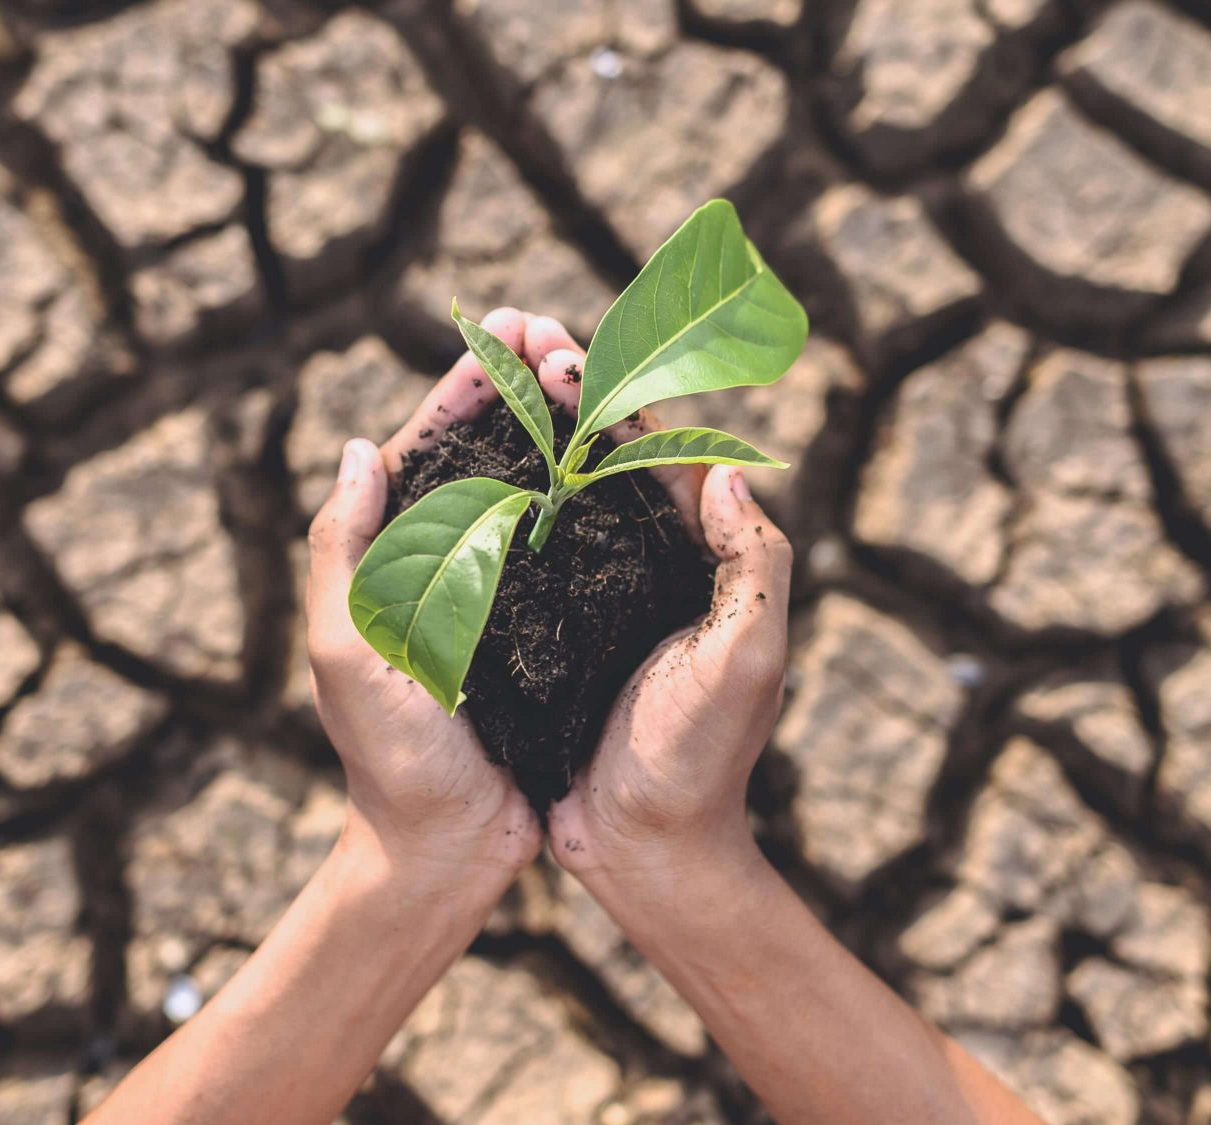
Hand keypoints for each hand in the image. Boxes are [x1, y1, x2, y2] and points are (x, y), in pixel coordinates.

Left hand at [304, 308, 576, 892]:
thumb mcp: (349, 651)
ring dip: (563, 427)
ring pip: (535, 487)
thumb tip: (359, 449)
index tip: (508, 326)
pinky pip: (575, 545)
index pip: (427, 447)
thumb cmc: (390, 759)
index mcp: (392, 559)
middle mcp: (447, 564)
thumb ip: (343, 552)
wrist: (448, 849)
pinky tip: (630, 460)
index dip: (467, 383)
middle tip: (562, 331)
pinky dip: (597, 495)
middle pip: (487, 452)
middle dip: (522, 384)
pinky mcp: (550, 627)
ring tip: (599, 372)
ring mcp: (500, 593)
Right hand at [520, 328, 794, 888]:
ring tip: (482, 376)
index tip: (561, 345)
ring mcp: (595, 599)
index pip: (657, 453)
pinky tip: (454, 474)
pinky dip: (494, 505)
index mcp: (698, 560)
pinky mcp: (551, 635)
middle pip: (602, 458)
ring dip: (523, 433)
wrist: (644, 852)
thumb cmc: (699, 761)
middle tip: (513, 332)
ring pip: (557, 495)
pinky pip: (521, 554)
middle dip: (560, 391)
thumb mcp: (747, 661)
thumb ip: (756, 566)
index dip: (611, 394)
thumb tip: (730, 470)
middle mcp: (647, 567)